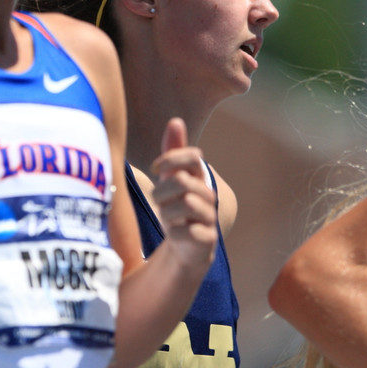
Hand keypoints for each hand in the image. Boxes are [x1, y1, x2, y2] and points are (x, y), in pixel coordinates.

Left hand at [151, 118, 216, 271]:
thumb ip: (173, 152)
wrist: (184, 246)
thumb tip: (176, 120)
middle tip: (158, 201)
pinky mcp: (208, 238)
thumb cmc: (175, 207)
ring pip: (185, 204)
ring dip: (167, 213)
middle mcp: (208, 194)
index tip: (156, 169)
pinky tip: (174, 235)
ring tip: (167, 218)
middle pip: (182, 181)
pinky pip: (187, 231)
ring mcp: (210, 216)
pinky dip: (175, 233)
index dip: (171, 159)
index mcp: (199, 177)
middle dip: (162, 191)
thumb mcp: (169, 178)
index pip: (192, 157)